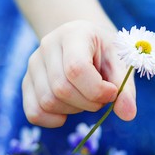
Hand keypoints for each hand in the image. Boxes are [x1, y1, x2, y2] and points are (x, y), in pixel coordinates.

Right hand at [22, 20, 136, 127]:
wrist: (87, 43)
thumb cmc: (106, 53)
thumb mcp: (120, 63)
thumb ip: (125, 87)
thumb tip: (128, 115)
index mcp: (73, 34)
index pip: (76, 68)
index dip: (96, 89)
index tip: (113, 92)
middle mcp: (48, 46)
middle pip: (61, 88)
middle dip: (89, 102)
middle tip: (102, 97)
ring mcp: (34, 64)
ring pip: (48, 102)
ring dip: (74, 110)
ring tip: (87, 97)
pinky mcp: (27, 82)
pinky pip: (33, 112)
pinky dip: (53, 120)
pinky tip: (69, 111)